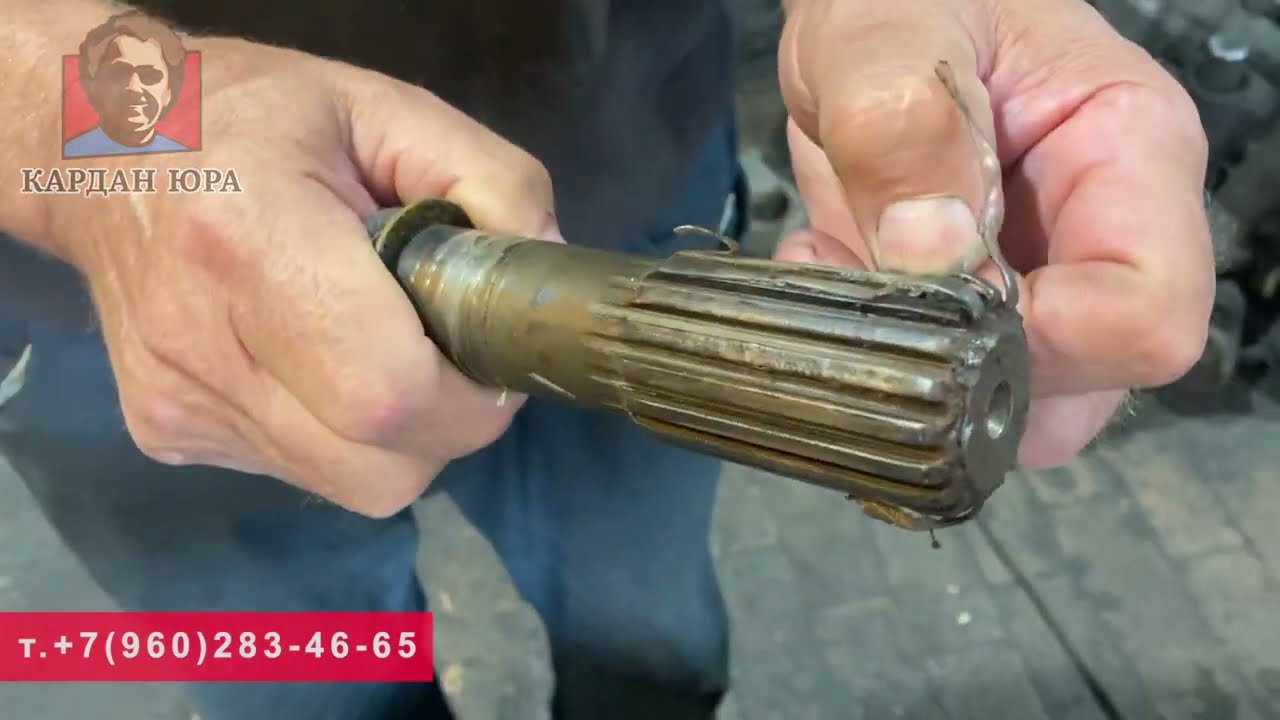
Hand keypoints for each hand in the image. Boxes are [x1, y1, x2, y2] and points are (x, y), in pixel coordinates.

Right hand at [50, 36, 561, 516]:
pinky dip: (339, 435)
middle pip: (378, 469)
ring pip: (350, 486)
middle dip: (445, 427)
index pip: (388, 394)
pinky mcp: (167, 436)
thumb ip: (491, 179)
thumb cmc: (252, 117)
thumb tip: (548, 273)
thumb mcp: (385, 107)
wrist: (100, 151)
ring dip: (397, 437)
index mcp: (252, 242)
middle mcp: (202, 344)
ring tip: (378, 347)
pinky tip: (315, 362)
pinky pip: (302, 471)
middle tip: (446, 354)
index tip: (489, 357)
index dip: (467, 400)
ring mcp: (178, 405)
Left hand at [776, 0, 1213, 467]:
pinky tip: (832, 268)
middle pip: (1087, 379)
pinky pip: (947, 379)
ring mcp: (1043, 278)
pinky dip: (877, 351)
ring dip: (910, 362)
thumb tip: (931, 252)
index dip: (1046, 338)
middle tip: (875, 286)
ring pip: (1014, 397)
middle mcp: (1100, 233)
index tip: (945, 299)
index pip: (1147, 311)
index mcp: (1129, 154)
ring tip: (840, 263)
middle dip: (969, 365)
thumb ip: (903, 129)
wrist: (866, 12)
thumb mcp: (882, 37)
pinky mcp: (978, 304)